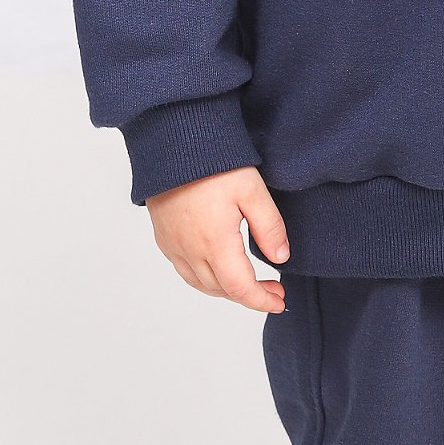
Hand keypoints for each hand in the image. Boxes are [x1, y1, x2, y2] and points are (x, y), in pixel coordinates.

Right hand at [144, 165, 291, 313]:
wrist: (171, 142)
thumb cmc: (212, 163)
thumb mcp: (252, 191)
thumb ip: (269, 227)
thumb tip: (280, 259)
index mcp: (214, 243)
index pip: (239, 288)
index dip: (261, 300)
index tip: (279, 302)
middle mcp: (189, 250)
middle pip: (221, 289)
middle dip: (249, 295)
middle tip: (273, 289)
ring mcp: (172, 245)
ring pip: (201, 283)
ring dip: (226, 289)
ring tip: (249, 282)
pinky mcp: (163, 237)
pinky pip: (184, 270)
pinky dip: (205, 279)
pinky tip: (219, 268)